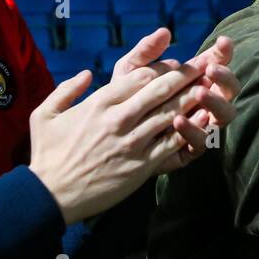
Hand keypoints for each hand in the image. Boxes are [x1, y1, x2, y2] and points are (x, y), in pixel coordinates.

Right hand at [28, 57, 234, 223]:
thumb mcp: (45, 114)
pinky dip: (190, 130)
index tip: (178, 63)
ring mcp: (132, 142)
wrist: (50, 195)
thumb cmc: (47, 154)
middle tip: (208, 62)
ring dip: (194, 98)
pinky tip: (205, 121)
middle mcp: (118, 118)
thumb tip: (88, 74)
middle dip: (187, 74)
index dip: (163, 67)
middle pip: (161, 89)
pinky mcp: (141, 165)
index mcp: (99, 102)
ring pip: (171, 113)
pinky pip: (171, 143)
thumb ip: (67, 89)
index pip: (140, 76)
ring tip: (213, 86)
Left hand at [111, 29, 240, 160]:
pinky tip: (179, 119)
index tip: (223, 41)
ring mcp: (200, 126)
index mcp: (194, 81)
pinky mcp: (189, 150)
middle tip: (211, 68)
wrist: (109, 141)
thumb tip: (165, 31)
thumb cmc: (123, 102)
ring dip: (215, 102)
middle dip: (225, 77)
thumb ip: (145, 53)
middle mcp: (204, 103)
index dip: (222, 53)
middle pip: (230, 89)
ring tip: (200, 92)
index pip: (216, 64)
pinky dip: (193, 130)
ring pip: (224, 115)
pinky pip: (202, 142)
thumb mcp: (129, 74)